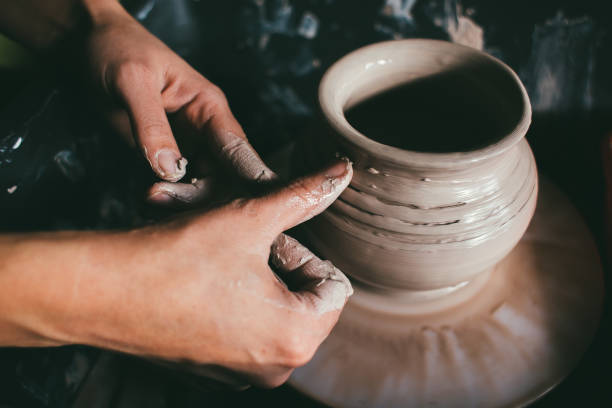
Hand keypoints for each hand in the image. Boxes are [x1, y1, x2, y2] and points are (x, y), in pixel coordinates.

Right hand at [48, 159, 352, 387]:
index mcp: (297, 338)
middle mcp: (278, 368)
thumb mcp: (250, 219)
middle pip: (308, 300)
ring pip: (279, 311)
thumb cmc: (175, 259)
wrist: (103, 294)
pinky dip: (242, 300)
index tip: (265, 239)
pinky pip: (251, 328)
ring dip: (262, 278)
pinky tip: (210, 279)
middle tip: (245, 244)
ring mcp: (247, 373)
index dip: (303, 252)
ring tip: (225, 258)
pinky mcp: (221, 370)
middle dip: (284, 265)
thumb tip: (342, 172)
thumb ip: (304, 195)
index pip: (335, 286)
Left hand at [81, 3, 272, 192]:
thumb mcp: (131, 81)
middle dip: (200, 196)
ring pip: (201, 187)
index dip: (252, 181)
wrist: (86, 45)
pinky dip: (167, 200)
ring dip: (181, 201)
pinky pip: (175, 187)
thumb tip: (171, 170)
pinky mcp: (164, 157)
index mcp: (209, 108)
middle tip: (159, 197)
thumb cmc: (116, 49)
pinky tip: (150, 204)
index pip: (238, 150)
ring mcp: (186, 146)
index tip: (255, 208)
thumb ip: (151, 125)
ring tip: (149, 198)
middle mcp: (205, 131)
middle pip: (222, 177)